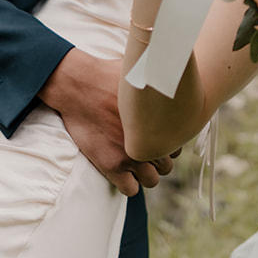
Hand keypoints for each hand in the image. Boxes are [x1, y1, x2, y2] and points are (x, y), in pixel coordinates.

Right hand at [40, 47, 178, 195]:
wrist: (79, 85)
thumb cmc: (109, 74)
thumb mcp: (143, 71)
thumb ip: (160, 77)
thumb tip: (172, 67)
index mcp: (161, 122)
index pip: (177, 146)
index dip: (167, 143)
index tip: (155, 138)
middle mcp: (149, 142)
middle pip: (166, 165)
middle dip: (157, 159)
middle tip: (142, 149)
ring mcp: (130, 156)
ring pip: (152, 180)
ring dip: (145, 173)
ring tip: (133, 162)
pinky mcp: (111, 166)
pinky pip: (130, 190)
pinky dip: (128, 184)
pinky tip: (121, 171)